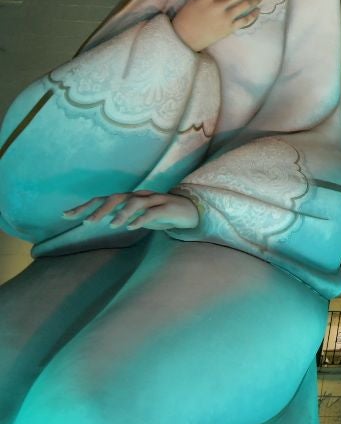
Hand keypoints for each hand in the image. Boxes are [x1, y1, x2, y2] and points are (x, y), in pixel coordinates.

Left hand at [63, 190, 200, 231]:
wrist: (191, 212)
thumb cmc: (161, 214)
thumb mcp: (137, 215)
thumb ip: (120, 214)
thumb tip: (99, 218)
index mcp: (130, 199)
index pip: (104, 200)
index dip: (85, 207)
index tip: (65, 216)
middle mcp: (140, 196)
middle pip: (117, 198)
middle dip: (101, 209)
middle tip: (88, 222)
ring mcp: (154, 200)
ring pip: (135, 202)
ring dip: (122, 214)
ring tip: (112, 226)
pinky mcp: (168, 208)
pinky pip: (152, 212)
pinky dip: (142, 218)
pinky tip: (133, 227)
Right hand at [172, 0, 260, 50]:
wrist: (184, 37)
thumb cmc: (186, 18)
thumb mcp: (195, 2)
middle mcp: (219, 6)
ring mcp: (225, 17)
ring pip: (245, 5)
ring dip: (254, 1)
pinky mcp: (229, 28)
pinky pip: (245, 20)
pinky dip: (253, 15)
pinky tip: (257, 12)